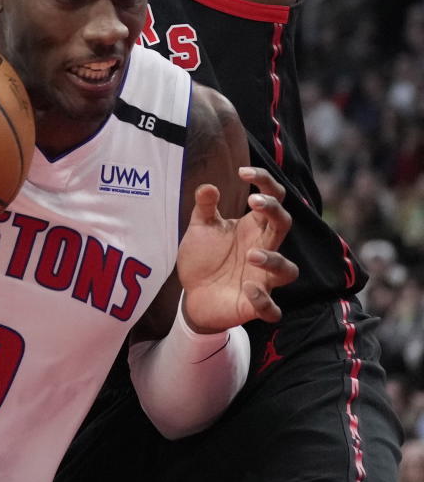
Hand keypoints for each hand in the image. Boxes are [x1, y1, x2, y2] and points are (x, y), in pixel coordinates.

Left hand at [176, 166, 296, 332]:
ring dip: (274, 260)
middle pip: (284, 224)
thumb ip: (204, 207)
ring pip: (289, 270)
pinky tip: (247, 289)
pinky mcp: (255, 306)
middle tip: (253, 201)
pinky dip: (264, 301)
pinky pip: (272, 309)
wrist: (192, 294)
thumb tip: (209, 187)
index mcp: (253, 227)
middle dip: (274, 210)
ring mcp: (262, 278)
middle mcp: (263, 249)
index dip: (265, 181)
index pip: (273, 198)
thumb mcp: (200, 228)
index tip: (243, 172)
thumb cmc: (204, 257)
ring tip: (250, 254)